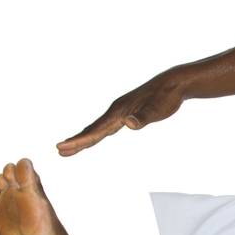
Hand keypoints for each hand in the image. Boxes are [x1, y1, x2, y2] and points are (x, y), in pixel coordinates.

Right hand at [57, 72, 186, 155]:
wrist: (174, 83)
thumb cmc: (166, 97)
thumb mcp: (157, 110)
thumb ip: (142, 118)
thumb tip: (129, 124)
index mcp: (119, 112)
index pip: (95, 131)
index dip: (79, 141)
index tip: (62, 148)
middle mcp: (116, 110)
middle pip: (92, 129)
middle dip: (76, 141)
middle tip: (59, 151)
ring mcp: (120, 110)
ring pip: (98, 127)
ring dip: (84, 138)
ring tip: (71, 148)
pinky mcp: (127, 111)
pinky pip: (107, 125)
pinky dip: (97, 132)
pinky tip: (96, 136)